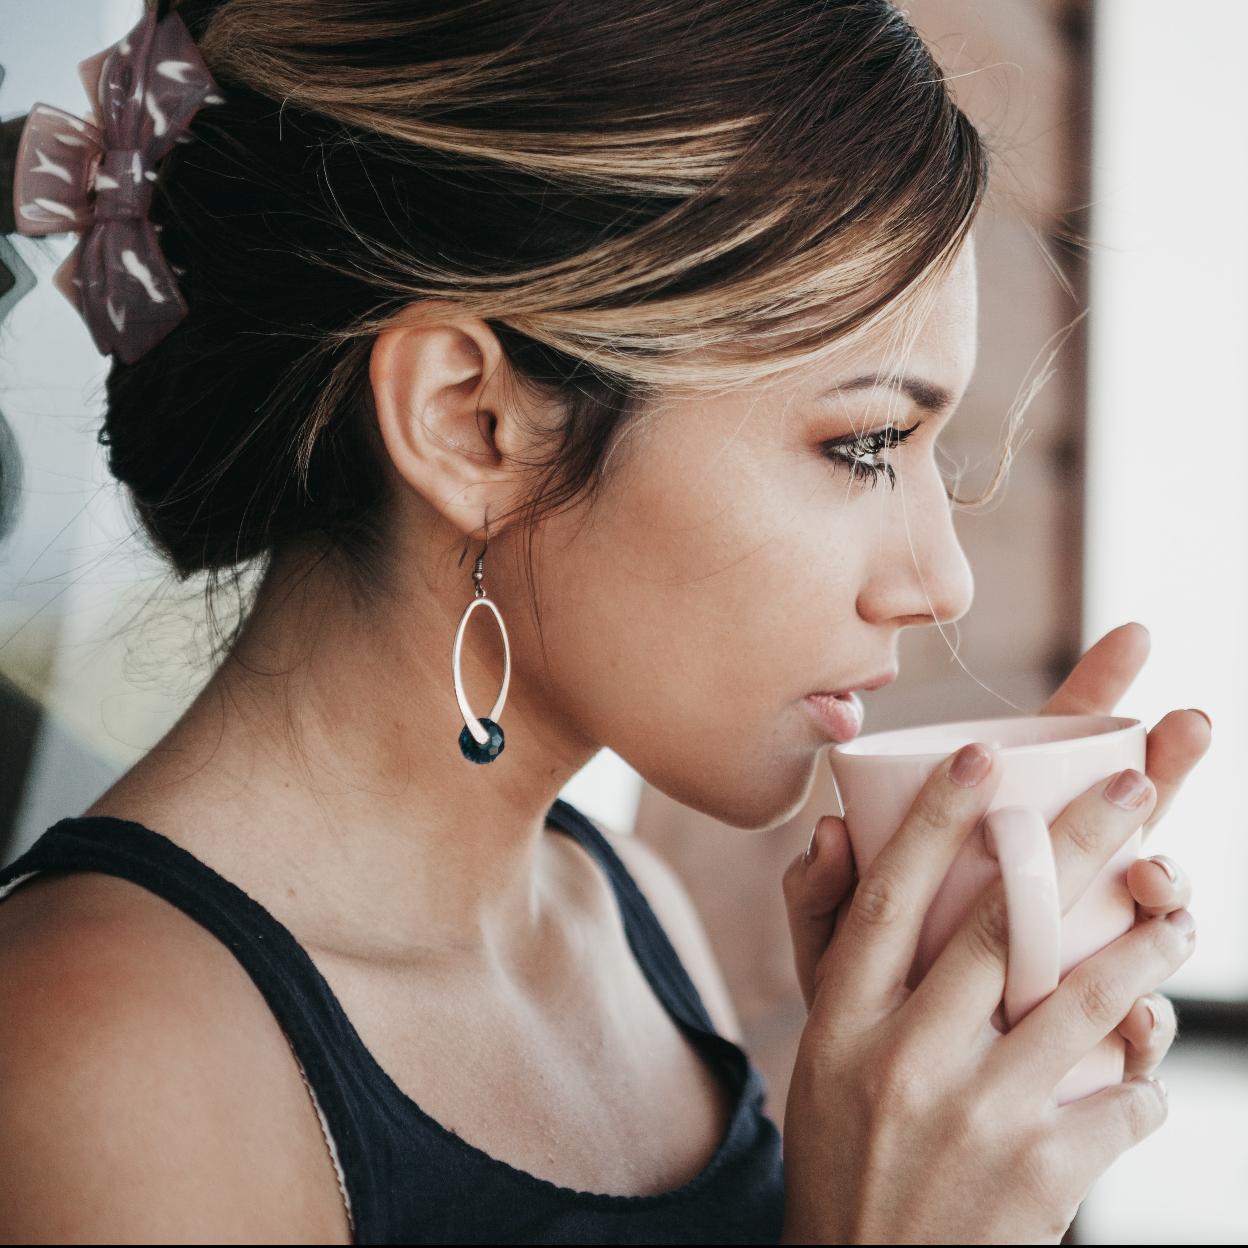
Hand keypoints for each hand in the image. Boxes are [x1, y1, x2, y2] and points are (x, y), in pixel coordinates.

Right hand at [779, 737, 1194, 1243]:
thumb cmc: (849, 1147)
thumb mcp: (820, 1050)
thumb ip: (825, 940)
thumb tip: (831, 832)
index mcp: (844, 1022)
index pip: (891, 899)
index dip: (936, 820)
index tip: (983, 757)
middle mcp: (906, 1059)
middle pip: (1002, 928)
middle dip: (1076, 844)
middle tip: (1132, 787)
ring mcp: (977, 1119)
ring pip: (1084, 1003)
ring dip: (1146, 950)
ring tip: (1178, 914)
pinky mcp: (1042, 1178)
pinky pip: (1122, 1101)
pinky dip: (1143, 1075)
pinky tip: (1143, 1064)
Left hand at [785, 620, 1209, 1041]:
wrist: (877, 1128)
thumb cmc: (855, 1016)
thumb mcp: (827, 951)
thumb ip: (821, 895)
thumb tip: (830, 834)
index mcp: (987, 853)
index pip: (1044, 762)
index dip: (1093, 699)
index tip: (1136, 638)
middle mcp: (1044, 892)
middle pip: (1115, 814)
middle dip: (1162, 766)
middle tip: (1190, 724)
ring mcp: (1077, 958)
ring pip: (1144, 906)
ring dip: (1164, 880)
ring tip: (1156, 878)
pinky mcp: (1090, 1039)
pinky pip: (1132, 1019)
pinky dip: (1143, 1013)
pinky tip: (1139, 1010)